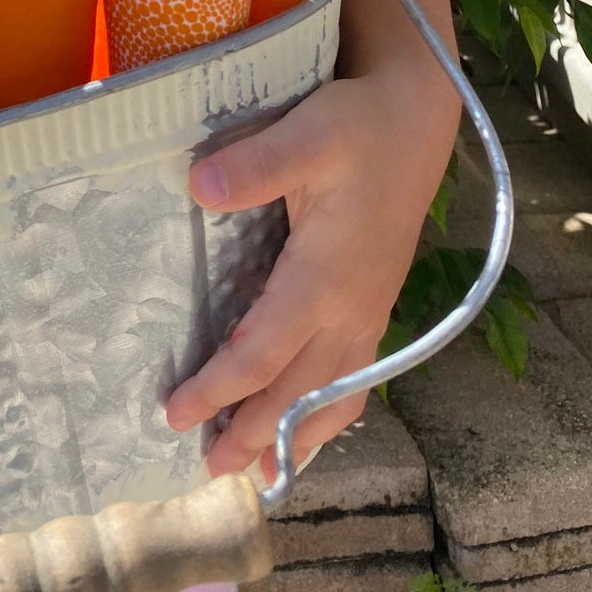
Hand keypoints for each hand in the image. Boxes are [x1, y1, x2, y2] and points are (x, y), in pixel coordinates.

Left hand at [165, 72, 448, 480]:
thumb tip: (198, 188)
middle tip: (207, 468)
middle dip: (252, 433)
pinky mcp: (376, 304)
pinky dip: (328, 411)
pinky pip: (354, 377)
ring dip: (293, 433)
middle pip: (296, 390)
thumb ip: (255, 164)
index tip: (175, 411)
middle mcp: (350, 309)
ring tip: (257, 469)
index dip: (218, 388)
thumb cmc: (357, 127)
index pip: (262, 353)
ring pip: (332, 393)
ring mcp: (369, 311)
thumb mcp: (306, 133)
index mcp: (326, 279)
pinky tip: (311, 422)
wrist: (417, 122)